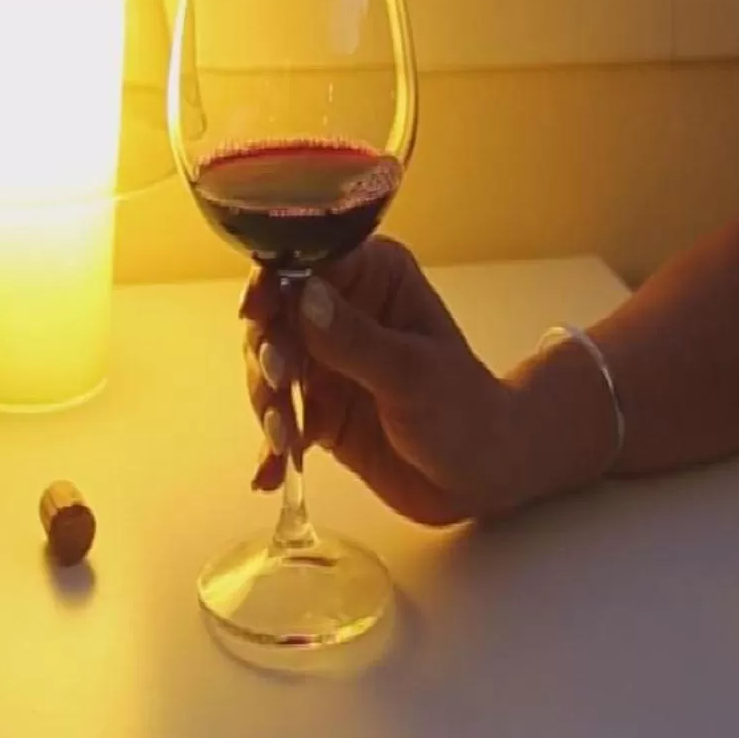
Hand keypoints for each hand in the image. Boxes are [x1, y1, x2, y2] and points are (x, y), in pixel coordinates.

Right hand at [241, 237, 530, 524]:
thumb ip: (357, 339)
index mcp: (375, 277)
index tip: (257, 312)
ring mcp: (325, 359)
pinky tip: (273, 473)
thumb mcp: (413, 373)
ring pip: (269, 365)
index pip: (309, 260)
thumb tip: (304, 297)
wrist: (481, 478)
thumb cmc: (465, 411)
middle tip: (280, 385)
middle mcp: (342, 309)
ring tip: (286, 440)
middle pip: (276, 314)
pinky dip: (272, 445)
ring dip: (269, 402)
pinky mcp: (316, 407)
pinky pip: (278, 417)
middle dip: (269, 351)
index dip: (275, 282)